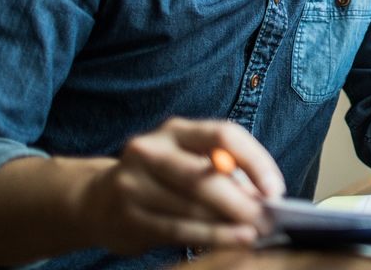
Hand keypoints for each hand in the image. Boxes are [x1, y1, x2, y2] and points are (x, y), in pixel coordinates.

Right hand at [81, 118, 284, 253]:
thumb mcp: (189, 160)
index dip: (254, 161)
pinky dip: (210, 236)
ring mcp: (133, 184)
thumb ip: (224, 171)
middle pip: (203, 176)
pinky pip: (177, 229)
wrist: (96, 200)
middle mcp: (150, 151)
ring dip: (228, 223)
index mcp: (175, 130)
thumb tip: (264, 196)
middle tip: (266, 218)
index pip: (222, 135)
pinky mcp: (128, 217)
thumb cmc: (162, 178)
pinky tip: (231, 241)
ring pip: (191, 207)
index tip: (274, 189)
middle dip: (241, 200)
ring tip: (254, 232)